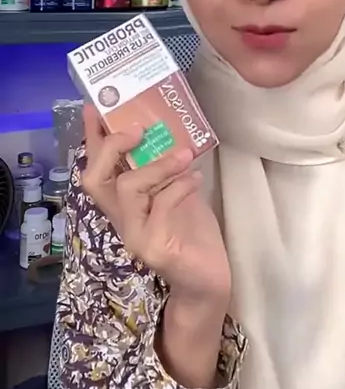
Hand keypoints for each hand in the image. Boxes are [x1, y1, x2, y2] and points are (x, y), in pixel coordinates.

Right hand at [81, 104, 230, 303]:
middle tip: (140, 128)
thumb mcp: (177, 191)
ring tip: (185, 154)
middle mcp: (121, 220)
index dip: (91, 138)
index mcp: (124, 204)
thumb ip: (166, 170)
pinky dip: (179, 186)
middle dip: (112, 147)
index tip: (93, 107)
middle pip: (94, 179)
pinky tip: (196, 180)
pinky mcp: (154, 249)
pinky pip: (161, 207)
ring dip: (158, 165)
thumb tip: (168, 131)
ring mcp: (135, 236)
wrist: (209, 280)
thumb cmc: (192, 234)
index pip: (97, 167)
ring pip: (128, 189)